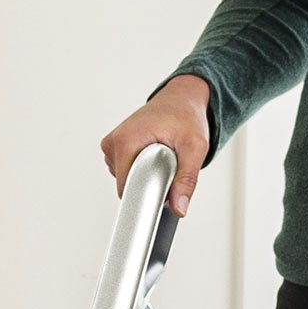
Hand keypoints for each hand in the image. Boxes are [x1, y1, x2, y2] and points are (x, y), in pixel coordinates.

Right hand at [102, 77, 216, 216]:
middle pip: (126, 185)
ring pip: (126, 179)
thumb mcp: (195, 148)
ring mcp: (112, 144)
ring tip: (161, 159)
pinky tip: (152, 156)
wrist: (181, 100)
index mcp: (125, 140)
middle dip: (148, 185)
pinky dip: (141, 169)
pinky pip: (126, 170)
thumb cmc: (187, 117)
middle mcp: (114, 142)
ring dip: (145, 176)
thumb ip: (187, 179)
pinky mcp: (116, 147)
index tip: (163, 191)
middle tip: (168, 167)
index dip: (146, 196)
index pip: (126, 188)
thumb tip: (179, 208)